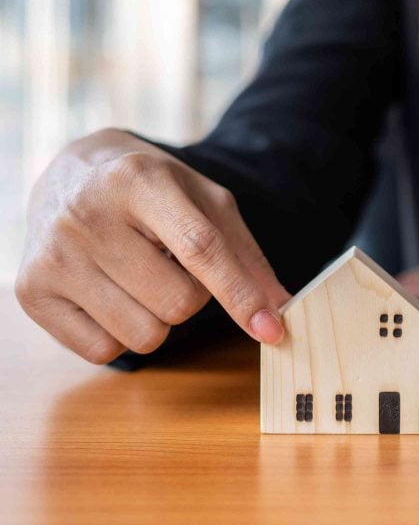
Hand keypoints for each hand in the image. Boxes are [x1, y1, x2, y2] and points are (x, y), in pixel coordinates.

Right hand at [15, 128, 290, 363]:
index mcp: (140, 180)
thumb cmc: (153, 190)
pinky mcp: (31, 292)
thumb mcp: (207, 202)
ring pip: (144, 335)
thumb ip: (246, 255)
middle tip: (171, 265)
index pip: (201, 249)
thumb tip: (280, 310)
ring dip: (158, 317)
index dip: (241, 295)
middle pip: (178, 303)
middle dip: (193, 297)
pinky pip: (103, 351)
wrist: (73, 174)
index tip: (272, 330)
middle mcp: (88, 214)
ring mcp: (54, 255)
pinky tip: (111, 293)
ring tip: (140, 276)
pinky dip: (120, 333)